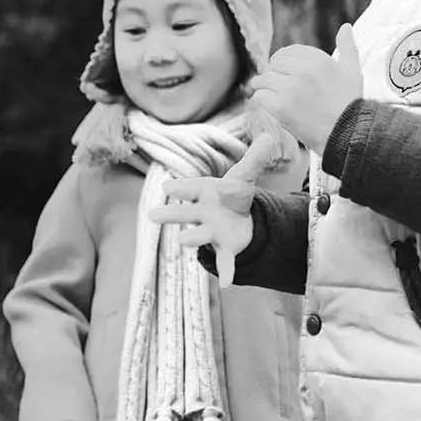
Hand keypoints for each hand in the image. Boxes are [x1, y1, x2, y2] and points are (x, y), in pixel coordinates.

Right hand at [150, 132, 275, 286]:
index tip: (167, 188)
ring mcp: (211, 232)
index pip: (190, 189)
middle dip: (170, 215)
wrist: (239, 219)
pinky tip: (228, 283)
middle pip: (185, 214)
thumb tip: (268, 137)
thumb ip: (254, 158)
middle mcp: (203, 214)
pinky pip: (223, 260)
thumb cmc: (232, 195)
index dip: (180, 188)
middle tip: (152, 215)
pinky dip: (225, 271)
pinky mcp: (224, 248)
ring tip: (182, 242)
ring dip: (192, 239)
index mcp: (205, 193)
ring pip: (199, 236)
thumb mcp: (244, 176)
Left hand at [246, 26, 362, 153]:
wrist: (347, 135)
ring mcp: (291, 88)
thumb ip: (348, 47)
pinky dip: (260, 100)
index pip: (289, 51)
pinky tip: (267, 104)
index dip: (282, 60)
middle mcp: (304, 71)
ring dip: (262, 85)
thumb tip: (345, 26)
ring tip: (264, 91)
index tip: (282, 69)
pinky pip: (260, 96)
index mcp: (319, 60)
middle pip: (274, 64)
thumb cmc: (350, 104)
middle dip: (272, 72)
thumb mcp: (353, 71)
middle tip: (272, 82)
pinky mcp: (280, 107)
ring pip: (264, 79)